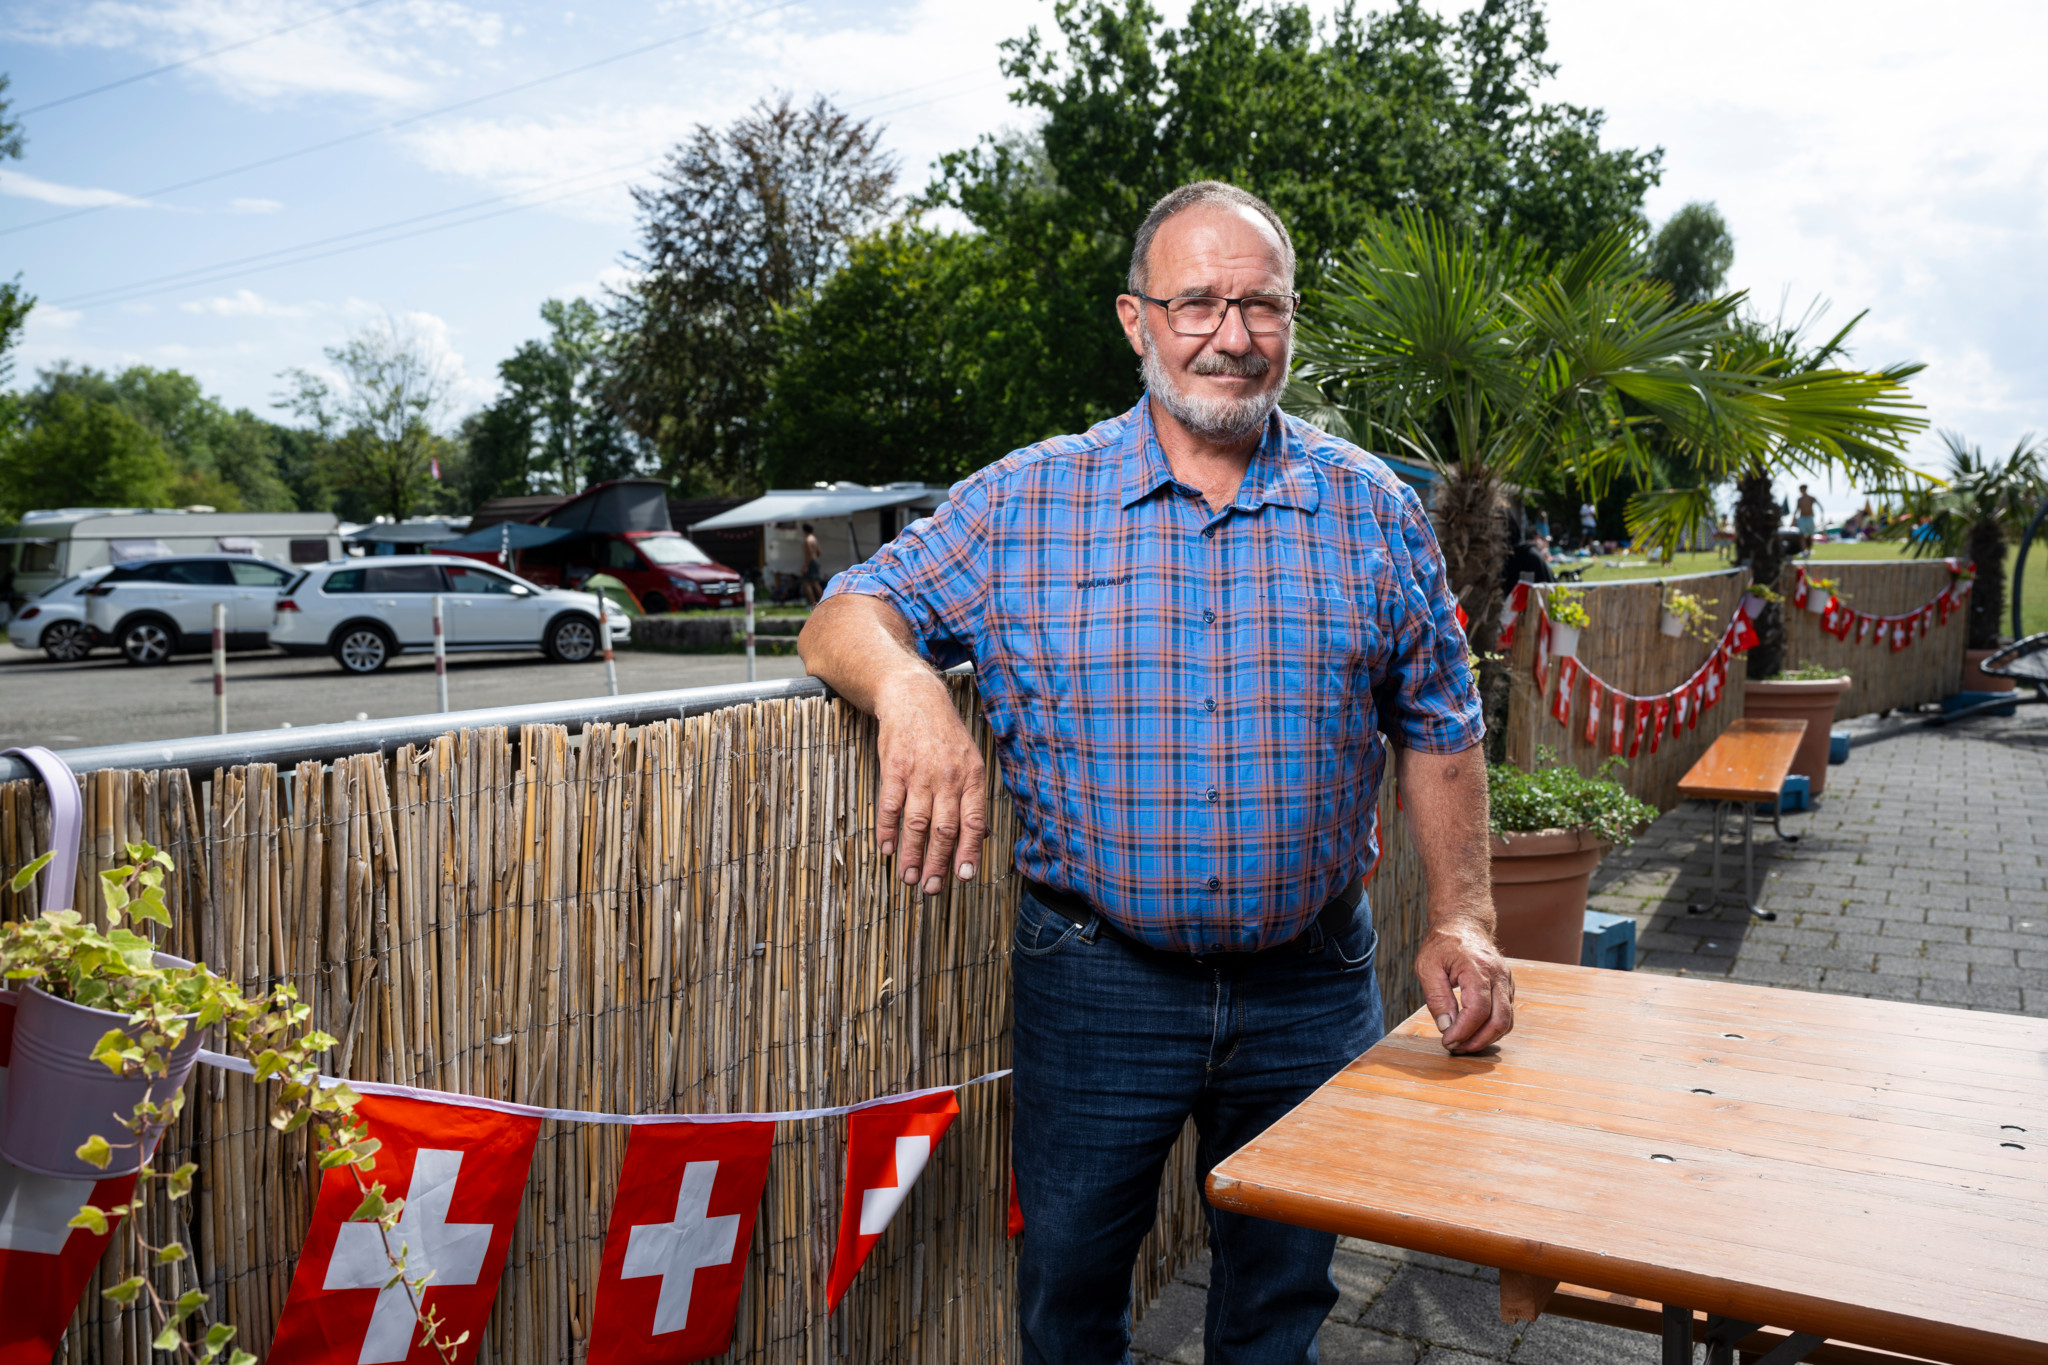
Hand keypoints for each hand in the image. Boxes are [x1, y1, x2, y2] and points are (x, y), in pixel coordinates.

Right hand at [874, 673, 989, 894]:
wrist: (914, 698)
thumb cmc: (945, 735)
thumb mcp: (970, 760)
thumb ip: (973, 799)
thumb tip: (982, 835)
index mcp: (972, 777)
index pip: (973, 822)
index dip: (969, 852)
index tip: (963, 878)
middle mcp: (948, 777)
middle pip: (945, 829)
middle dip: (938, 863)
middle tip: (932, 888)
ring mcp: (920, 773)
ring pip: (918, 823)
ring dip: (912, 854)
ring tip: (909, 878)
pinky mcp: (895, 768)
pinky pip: (891, 805)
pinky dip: (888, 830)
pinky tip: (886, 848)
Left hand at [1413, 920, 1514, 1053]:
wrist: (1463, 923)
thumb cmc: (1442, 944)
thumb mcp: (1427, 967)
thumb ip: (1437, 998)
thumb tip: (1446, 1027)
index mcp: (1478, 968)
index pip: (1478, 1010)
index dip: (1463, 1031)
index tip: (1447, 1041)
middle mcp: (1498, 976)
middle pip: (1499, 1020)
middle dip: (1477, 1041)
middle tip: (1456, 1048)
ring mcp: (1506, 981)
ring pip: (1507, 1021)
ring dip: (1486, 1039)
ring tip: (1463, 1043)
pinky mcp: (1507, 987)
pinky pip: (1506, 1015)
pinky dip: (1492, 1029)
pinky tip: (1473, 1032)